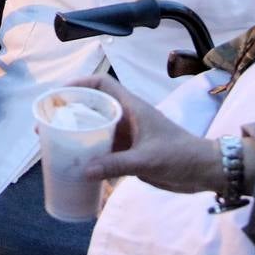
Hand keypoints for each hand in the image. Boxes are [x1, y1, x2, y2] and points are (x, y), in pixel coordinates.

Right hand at [67, 74, 225, 194]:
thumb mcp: (146, 159)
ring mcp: (130, 135)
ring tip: (57, 143)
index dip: (80, 83)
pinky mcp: (133, 153)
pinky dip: (92, 154)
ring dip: (80, 134)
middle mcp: (128, 118)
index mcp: (132, 107)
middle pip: (95, 107)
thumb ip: (115, 164)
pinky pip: (106, 149)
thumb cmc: (180, 155)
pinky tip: (78, 165)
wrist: (205, 171)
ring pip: (99, 129)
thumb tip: (83, 170)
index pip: (102, 85)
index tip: (59, 93)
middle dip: (72, 112)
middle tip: (49, 122)